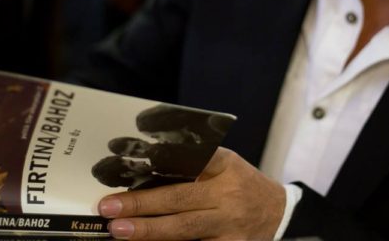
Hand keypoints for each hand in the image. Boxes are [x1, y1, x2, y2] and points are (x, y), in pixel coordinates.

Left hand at [97, 148, 284, 239]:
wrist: (279, 213)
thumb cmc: (240, 184)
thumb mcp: (225, 165)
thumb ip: (195, 165)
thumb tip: (144, 171)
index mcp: (225, 165)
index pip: (193, 157)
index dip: (163, 159)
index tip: (135, 159)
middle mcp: (228, 194)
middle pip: (180, 199)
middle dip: (141, 204)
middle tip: (109, 207)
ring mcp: (230, 225)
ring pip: (184, 229)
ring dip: (148, 230)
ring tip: (119, 230)